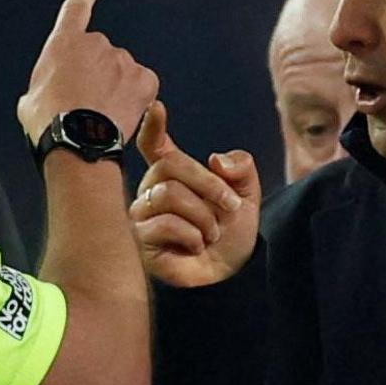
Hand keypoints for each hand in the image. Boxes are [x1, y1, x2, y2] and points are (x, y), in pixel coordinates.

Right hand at [18, 0, 159, 144]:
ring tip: (101, 116)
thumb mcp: (31, 100)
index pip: (75, 9)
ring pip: (122, 72)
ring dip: (115, 88)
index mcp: (64, 43)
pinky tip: (121, 115)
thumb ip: (44, 85)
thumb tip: (47, 94)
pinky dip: (136, 98)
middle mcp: (96, 43)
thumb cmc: (49, 123)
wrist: (77, 142)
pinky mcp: (144, 79)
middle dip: (96, 74)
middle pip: (100, 55)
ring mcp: (122, 60)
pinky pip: (143, 85)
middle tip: (86, 105)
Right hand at [130, 103, 259, 286]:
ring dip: (203, 216)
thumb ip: (240, 169)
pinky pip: (167, 223)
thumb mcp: (245, 196)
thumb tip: (218, 159)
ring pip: (170, 194)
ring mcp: (143, 216)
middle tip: (230, 208)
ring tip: (210, 235)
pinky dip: (192, 236)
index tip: (157, 107)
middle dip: (209, 185)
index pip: (155, 146)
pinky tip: (195, 248)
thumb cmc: (229, 237)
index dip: (153, 126)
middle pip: (171, 166)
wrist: (227, 277)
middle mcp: (152, 191)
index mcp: (173, 175)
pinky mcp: (140, 240)